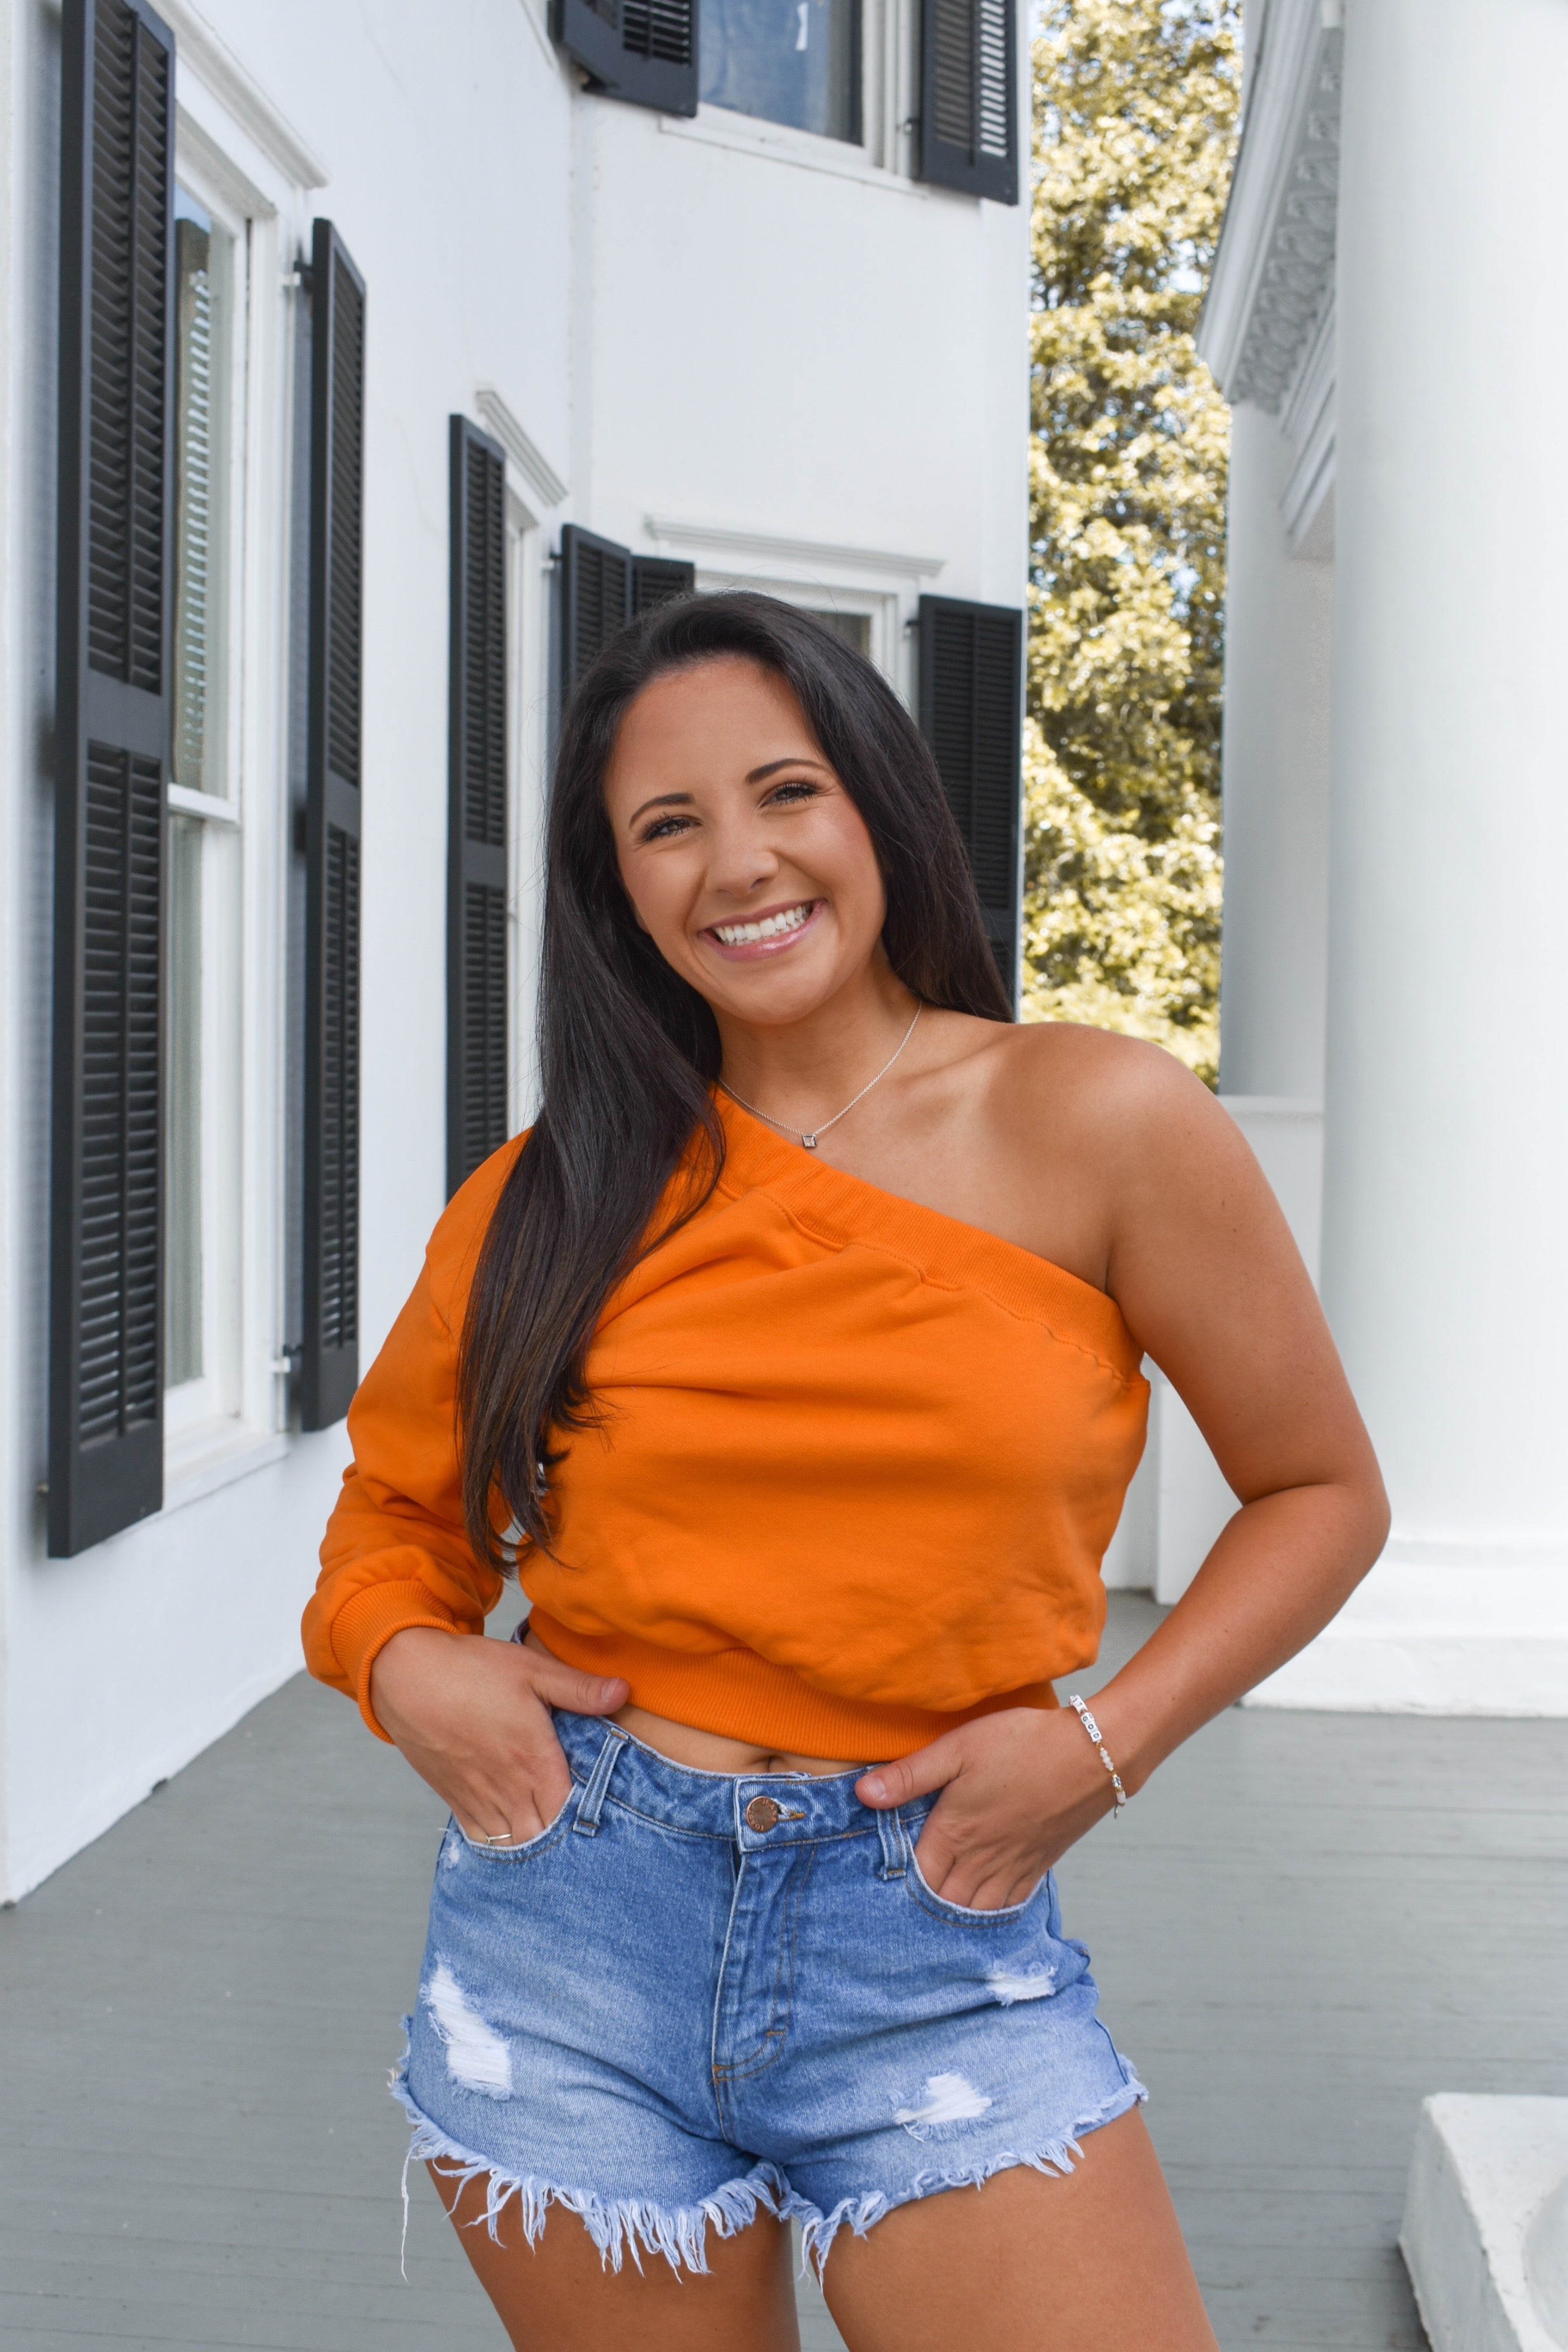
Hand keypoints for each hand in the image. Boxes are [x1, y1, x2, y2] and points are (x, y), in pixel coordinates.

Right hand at [369, 1627, 627, 1847]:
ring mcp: (478, 1796)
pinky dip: (500, 1845)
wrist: (405, 1675)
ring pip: (514, 1843)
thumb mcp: (532, 1669)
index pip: (570, 1812)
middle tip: (584, 1839)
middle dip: (564, 1842)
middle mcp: (508, 1786)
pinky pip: (481, 1838)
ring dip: (534, 1847)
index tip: (606, 1821)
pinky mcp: (453, 1797)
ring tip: (554, 1847)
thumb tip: (624, 1692)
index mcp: (534, 1758)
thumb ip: (579, 1688)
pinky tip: (514, 1839)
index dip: (588, 1821)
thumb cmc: (471, 1669)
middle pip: (544, 1837)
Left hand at [855, 1706, 1116, 1910]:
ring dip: (955, 1917)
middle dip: (922, 1909)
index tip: (879, 1890)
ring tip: (936, 1920)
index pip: (916, 1877)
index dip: (897, 1887)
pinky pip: (1010, 1904)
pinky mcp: (1040, 1863)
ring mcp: (1014, 1865)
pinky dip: (991, 1914)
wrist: (1094, 1753)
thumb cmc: (1023, 1743)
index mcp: (955, 1832)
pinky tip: (983, 1910)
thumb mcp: (959, 1748)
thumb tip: (862, 1794)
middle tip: (902, 1911)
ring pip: (976, 1910)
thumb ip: (910, 1775)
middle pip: (944, 1902)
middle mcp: (982, 1858)